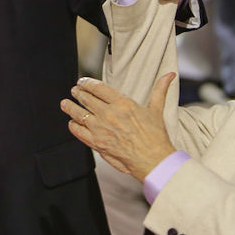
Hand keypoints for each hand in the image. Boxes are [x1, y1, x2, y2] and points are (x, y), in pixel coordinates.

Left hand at [61, 73, 176, 180]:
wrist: (153, 160)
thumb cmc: (156, 136)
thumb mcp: (157, 109)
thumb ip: (160, 90)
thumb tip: (170, 74)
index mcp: (122, 103)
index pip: (98, 88)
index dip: (87, 82)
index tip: (82, 81)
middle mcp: (109, 114)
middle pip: (86, 99)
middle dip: (78, 93)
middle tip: (74, 90)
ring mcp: (101, 129)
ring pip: (79, 114)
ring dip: (70, 107)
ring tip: (65, 103)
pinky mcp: (97, 143)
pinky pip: (78, 132)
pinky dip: (73, 126)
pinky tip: (71, 123)